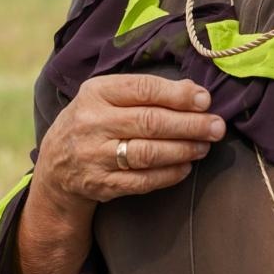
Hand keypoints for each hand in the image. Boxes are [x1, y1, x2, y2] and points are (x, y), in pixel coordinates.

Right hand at [35, 74, 224, 206]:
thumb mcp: (109, 95)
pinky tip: (186, 167)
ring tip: (205, 146)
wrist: (56, 165)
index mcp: (97, 92)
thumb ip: (147, 90)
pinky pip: (142, 180)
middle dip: (190, 125)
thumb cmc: (95, 120)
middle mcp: (93, 123)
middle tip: (217, 127)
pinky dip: (169, 174)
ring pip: (148, 153)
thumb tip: (194, 90)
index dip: (178, 95)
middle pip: (150, 122)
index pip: (143, 89)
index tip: (205, 100)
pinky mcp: (101, 184)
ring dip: (183, 150)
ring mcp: (95, 156)